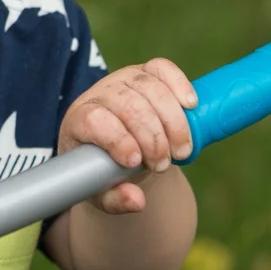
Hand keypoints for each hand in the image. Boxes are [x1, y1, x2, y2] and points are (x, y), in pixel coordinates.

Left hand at [58, 58, 197, 214]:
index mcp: (79, 121)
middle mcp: (99, 95)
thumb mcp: (102, 193)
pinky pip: (161, 68)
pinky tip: (191, 105)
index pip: (94, 120)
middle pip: (127, 104)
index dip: (117, 138)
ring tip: (182, 151)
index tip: (134, 162)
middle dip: (151, 136)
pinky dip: (178, 83)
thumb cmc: (103, 171)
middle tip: (163, 165)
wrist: (117, 150)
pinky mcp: (145, 73)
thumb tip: (136, 201)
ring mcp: (122, 80)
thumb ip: (115, 200)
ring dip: (172, 120)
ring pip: (148, 87)